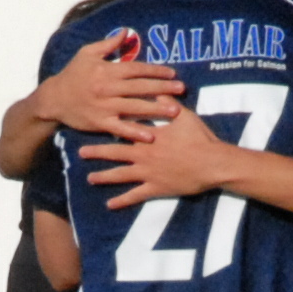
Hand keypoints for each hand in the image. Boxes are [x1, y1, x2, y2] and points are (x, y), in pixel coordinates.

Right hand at [32, 35, 184, 137]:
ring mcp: (105, 107)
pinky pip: (121, 128)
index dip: (156, 71)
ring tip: (176, 111)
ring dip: (157, 109)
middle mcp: (108, 88)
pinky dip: (136, 132)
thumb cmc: (73, 74)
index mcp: (107, 70)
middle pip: (141, 87)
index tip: (172, 73)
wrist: (54, 99)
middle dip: (163, 88)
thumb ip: (108, 44)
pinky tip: (151, 135)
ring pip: (135, 107)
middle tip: (182, 89)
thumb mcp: (87, 53)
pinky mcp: (100, 123)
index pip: (137, 69)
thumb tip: (127, 32)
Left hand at [84, 103, 242, 209]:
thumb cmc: (200, 138)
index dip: (110, 126)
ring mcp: (148, 173)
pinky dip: (122, 200)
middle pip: (115, 153)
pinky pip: (135, 196)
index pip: (125, 129)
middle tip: (80, 153)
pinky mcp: (156, 188)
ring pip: (120, 175)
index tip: (95, 123)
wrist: (212, 163)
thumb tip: (158, 86)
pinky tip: (109, 204)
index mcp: (149, 136)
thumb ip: (169, 101)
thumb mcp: (185, 115)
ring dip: (104, 176)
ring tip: (90, 178)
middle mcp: (144, 154)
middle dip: (97, 152)